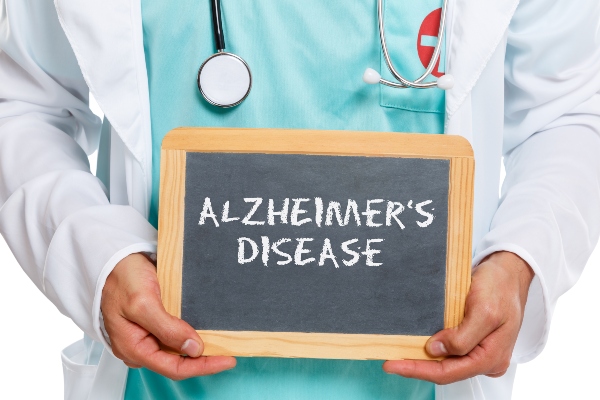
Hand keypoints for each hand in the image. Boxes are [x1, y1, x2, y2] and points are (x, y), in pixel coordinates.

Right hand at [101, 253, 235, 379]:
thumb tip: (194, 348)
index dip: (202, 366)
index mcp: (133, 348)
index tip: (227, 360)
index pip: (173, 368)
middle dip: (204, 360)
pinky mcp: (155, 324)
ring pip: (179, 350)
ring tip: (223, 344)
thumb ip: (167, 328)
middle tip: (230, 352)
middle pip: (178, 362)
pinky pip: (176, 335)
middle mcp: (141, 347)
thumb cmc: (121, 279)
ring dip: (200, 349)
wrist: (114, 259)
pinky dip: (193, 335)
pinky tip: (208, 331)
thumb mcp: (143, 303)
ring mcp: (148, 336)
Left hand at [383, 251, 533, 383]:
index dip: (418, 370)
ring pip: (446, 363)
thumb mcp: (484, 310)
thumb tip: (435, 350)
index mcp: (491, 357)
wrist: (508, 272)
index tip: (393, 364)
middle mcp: (486, 360)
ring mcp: (480, 352)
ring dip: (422, 360)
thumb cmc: (500, 288)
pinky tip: (415, 345)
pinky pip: (449, 351)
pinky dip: (431, 349)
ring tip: (398, 355)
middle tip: (390, 362)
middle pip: (446, 371)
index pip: (448, 372)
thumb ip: (463, 336)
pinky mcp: (473, 341)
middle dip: (417, 367)